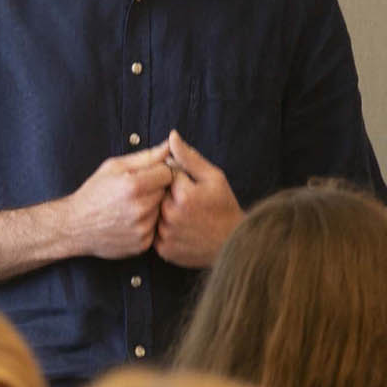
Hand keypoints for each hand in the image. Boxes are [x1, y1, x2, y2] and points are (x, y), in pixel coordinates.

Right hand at [61, 145, 173, 259]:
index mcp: (133, 185)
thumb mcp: (113, 167)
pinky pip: (156, 229)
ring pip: (163, 211)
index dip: (158, 172)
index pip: (167, 173)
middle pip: (167, 192)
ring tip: (132, 207)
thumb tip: (170, 145)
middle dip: (156, 190)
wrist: (75, 226)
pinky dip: (147, 224)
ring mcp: (142, 228)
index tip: (147, 176)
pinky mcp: (142, 244)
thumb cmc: (94, 193)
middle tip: (137, 192)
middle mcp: (140, 208)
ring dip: (153, 208)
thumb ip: (145, 157)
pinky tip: (131, 221)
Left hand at [155, 130, 242, 267]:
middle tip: (189, 204)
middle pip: (158, 194)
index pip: (166, 174)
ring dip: (164, 211)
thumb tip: (171, 136)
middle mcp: (171, 215)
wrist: (233, 245)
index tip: (192, 187)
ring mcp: (166, 234)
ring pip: (154, 213)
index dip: (179, 178)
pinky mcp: (163, 249)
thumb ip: (189, 157)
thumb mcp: (213, 177)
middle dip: (170, 194)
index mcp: (183, 194)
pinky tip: (181, 229)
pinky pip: (154, 231)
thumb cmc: (225, 208)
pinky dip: (163, 228)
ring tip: (187, 217)